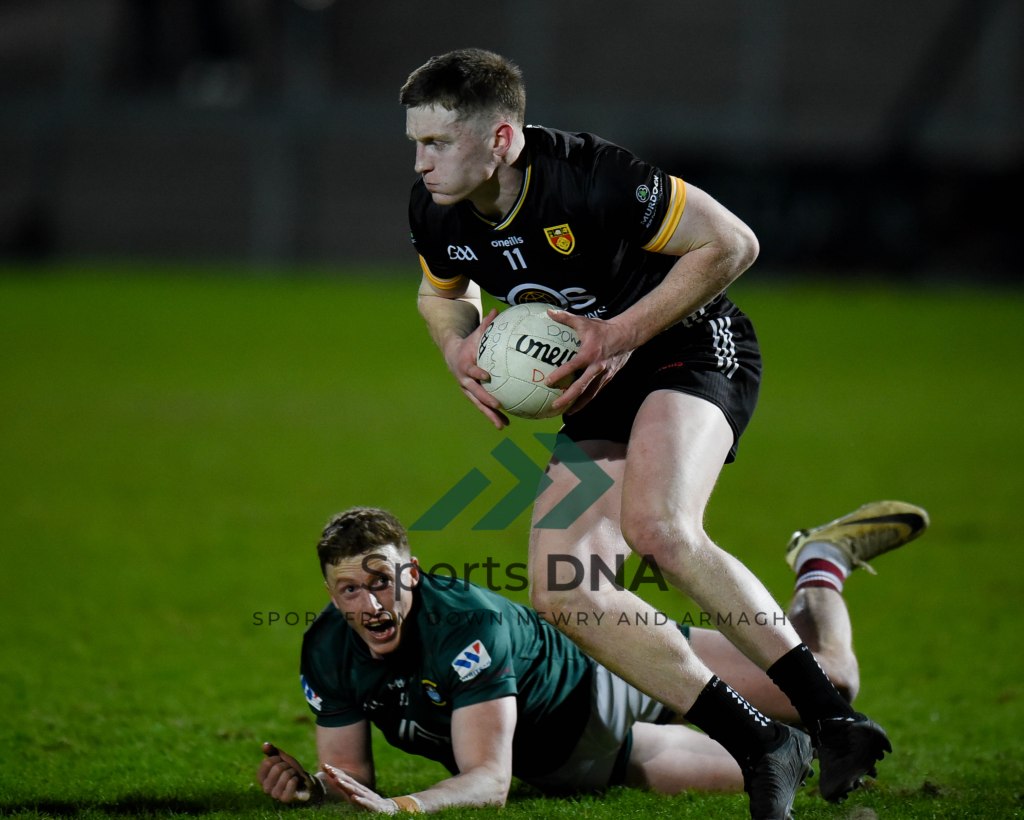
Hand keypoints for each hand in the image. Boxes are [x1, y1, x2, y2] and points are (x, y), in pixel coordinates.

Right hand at [258, 741, 321, 803]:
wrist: (305, 782)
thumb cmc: (290, 770)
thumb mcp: (281, 758)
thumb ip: (272, 751)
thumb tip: (265, 745)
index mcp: (261, 778)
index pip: (267, 762)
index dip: (278, 759)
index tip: (281, 763)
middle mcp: (265, 788)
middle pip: (277, 768)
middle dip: (287, 765)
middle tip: (289, 771)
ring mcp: (275, 795)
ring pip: (286, 775)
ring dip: (293, 772)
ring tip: (293, 777)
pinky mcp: (285, 799)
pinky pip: (291, 783)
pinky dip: (296, 778)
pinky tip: (296, 782)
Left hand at [323, 763, 399, 813]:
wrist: (392, 811)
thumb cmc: (374, 805)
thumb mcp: (360, 798)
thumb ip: (350, 792)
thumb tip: (336, 786)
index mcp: (358, 789)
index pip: (345, 778)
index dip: (335, 772)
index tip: (324, 765)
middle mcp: (363, 791)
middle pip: (349, 782)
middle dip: (338, 775)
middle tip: (328, 768)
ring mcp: (369, 798)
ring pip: (356, 791)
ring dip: (346, 785)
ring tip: (336, 780)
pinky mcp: (375, 808)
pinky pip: (367, 804)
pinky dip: (360, 800)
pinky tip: (354, 798)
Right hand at [443, 308, 509, 428]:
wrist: (452, 354)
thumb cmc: (469, 343)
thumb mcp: (477, 334)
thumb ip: (487, 325)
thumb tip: (498, 310)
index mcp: (465, 365)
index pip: (472, 370)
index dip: (478, 373)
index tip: (487, 376)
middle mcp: (465, 380)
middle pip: (475, 393)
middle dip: (486, 400)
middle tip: (498, 406)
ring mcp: (467, 390)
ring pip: (478, 404)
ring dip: (490, 415)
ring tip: (502, 425)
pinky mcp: (472, 396)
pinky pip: (482, 406)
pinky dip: (493, 415)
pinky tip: (505, 423)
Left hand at [544, 310, 633, 413]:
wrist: (627, 335)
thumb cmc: (602, 329)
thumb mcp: (584, 322)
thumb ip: (565, 318)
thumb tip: (548, 312)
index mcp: (588, 354)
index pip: (571, 366)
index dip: (560, 375)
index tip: (547, 382)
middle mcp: (596, 367)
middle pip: (581, 387)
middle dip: (568, 398)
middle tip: (554, 406)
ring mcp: (603, 375)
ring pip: (590, 393)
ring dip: (578, 404)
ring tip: (566, 412)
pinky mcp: (608, 378)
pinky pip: (596, 391)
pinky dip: (586, 400)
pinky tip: (578, 406)